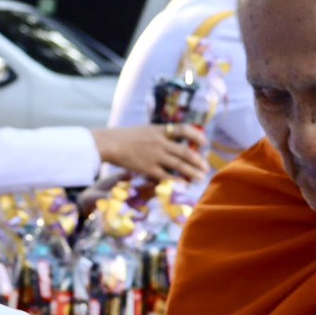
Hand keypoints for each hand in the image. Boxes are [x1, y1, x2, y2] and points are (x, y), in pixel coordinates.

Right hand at [90, 124, 209, 181]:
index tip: (205, 142)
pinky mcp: (148, 168)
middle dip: (198, 160)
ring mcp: (155, 156)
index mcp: (159, 130)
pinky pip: (167, 176)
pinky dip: (178, 181)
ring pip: (180, 165)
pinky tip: (185, 185)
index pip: (184, 129)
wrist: (109, 144)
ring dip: (193, 172)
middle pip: (185, 151)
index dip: (197, 135)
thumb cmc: (125, 137)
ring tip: (201, 177)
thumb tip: (175, 141)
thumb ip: (160, 135)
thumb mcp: (145, 130)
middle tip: (206, 167)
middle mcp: (160, 142)